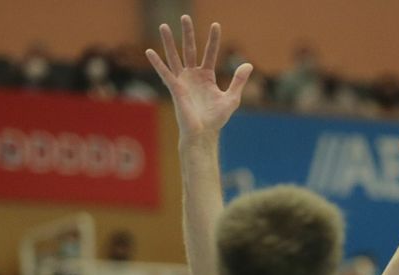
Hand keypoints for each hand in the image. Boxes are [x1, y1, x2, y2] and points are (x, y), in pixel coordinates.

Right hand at [147, 15, 250, 143]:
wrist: (204, 133)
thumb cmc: (216, 119)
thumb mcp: (232, 98)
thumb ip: (238, 81)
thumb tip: (249, 64)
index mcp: (207, 77)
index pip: (210, 53)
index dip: (213, 40)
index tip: (215, 25)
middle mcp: (193, 76)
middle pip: (190, 49)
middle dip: (188, 33)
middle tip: (185, 16)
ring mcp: (183, 81)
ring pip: (175, 56)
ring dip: (169, 42)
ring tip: (163, 26)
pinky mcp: (175, 88)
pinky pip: (165, 72)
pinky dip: (157, 62)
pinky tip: (149, 51)